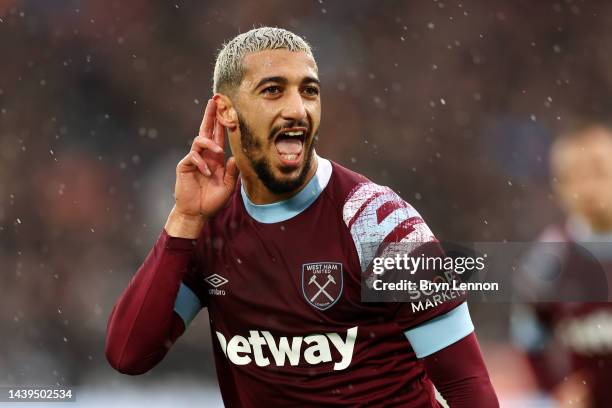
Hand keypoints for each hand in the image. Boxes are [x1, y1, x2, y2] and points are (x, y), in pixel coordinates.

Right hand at [165, 99, 238, 237]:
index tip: (227, 108)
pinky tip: (206, 173)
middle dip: (210, 115)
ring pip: (199, 140)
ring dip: (210, 143)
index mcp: (216, 158)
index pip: (219, 136)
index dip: (222, 123)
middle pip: (206, 130)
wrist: (197, 213)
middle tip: (214, 100)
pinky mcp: (184, 166)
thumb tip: (236, 157)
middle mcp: (205, 155)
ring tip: (217, 151)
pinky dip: (201, 163)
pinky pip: (193, 157)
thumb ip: (233, 172)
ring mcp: (194, 159)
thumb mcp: (228, 187)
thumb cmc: (212, 200)